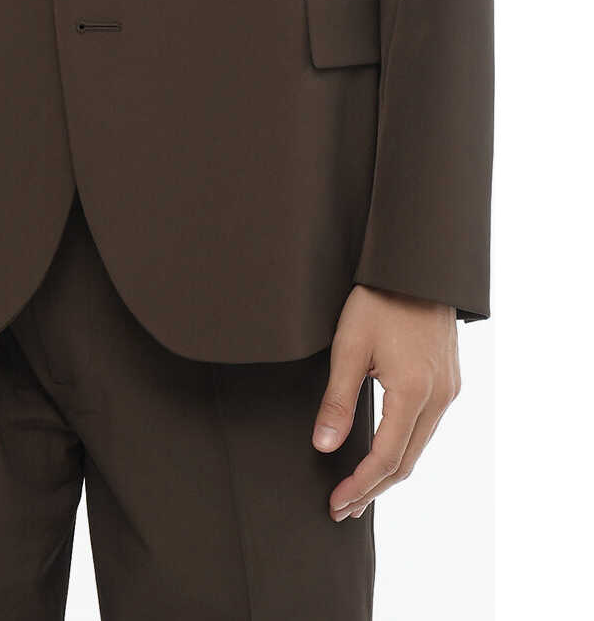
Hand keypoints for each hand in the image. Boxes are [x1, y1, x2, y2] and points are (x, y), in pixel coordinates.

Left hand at [312, 284, 459, 520]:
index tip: (336, 503)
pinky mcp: (448, 381)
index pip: (386, 457)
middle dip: (373, 489)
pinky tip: (384, 453)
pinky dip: (403, 448)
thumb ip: (337, 400)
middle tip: (343, 508)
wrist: (417, 265)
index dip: (360, 486)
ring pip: (419, 447)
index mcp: (413, 392)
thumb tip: (324, 446)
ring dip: (388, 472)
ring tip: (358, 490)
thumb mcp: (349, 346)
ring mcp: (448, 390)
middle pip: (406, 461)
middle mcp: (438, 398)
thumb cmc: (379, 299)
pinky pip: (426, 428)